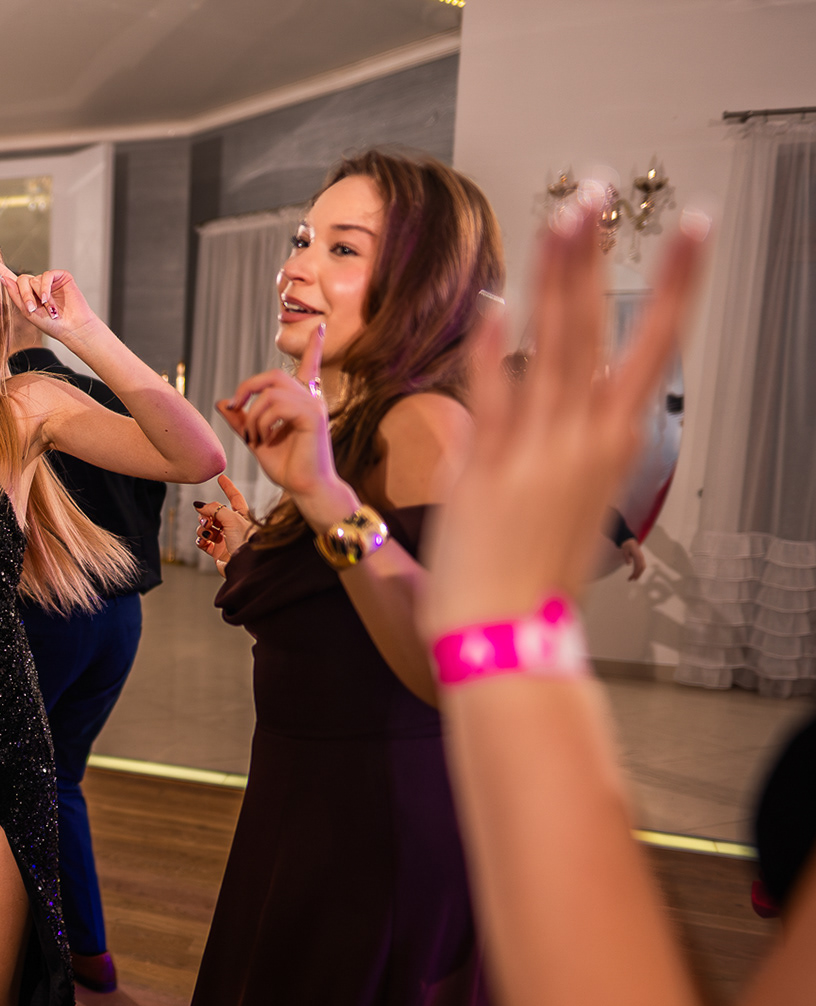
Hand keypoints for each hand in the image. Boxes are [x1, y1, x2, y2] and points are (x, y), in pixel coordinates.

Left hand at [0, 247, 98, 341]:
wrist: (71, 327)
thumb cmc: (50, 324)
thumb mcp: (28, 313)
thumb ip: (15, 296)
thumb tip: (3, 277)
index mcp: (24, 292)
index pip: (6, 275)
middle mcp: (35, 283)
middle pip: (21, 280)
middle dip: (24, 295)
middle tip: (32, 309)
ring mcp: (48, 279)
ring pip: (34, 279)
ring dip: (37, 295)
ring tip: (47, 309)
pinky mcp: (60, 276)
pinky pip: (47, 276)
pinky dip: (46, 288)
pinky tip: (49, 300)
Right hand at [195, 475, 254, 574]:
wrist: (245, 566)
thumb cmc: (246, 541)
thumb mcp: (232, 518)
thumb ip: (215, 508)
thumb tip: (199, 506)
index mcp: (242, 515)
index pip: (234, 497)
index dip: (228, 487)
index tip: (221, 477)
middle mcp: (233, 526)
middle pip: (214, 513)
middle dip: (207, 514)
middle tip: (206, 519)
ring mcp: (224, 538)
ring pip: (206, 526)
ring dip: (202, 527)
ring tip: (206, 532)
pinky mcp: (217, 550)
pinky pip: (203, 541)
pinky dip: (200, 540)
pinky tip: (203, 541)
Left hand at [216, 322, 345, 515]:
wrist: (305, 489)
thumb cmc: (286, 467)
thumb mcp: (257, 439)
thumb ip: (242, 420)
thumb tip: (222, 402)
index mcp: (302, 401)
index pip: (310, 366)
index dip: (315, 346)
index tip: (322, 328)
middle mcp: (311, 398)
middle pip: (274, 375)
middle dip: (247, 388)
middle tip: (234, 408)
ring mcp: (314, 405)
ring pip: (271, 392)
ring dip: (252, 415)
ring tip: (252, 438)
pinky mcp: (313, 416)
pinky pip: (277, 406)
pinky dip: (261, 422)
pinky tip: (263, 440)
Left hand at [421, 194, 706, 639]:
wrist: (507, 639)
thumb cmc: (527, 583)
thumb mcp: (546, 504)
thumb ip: (515, 446)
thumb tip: (488, 411)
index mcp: (610, 447)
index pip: (652, 347)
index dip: (674, 285)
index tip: (691, 231)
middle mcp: (583, 441)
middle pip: (596, 328)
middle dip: (595, 256)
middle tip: (597, 193)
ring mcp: (539, 451)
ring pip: (554, 343)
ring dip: (558, 274)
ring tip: (568, 214)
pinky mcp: (488, 468)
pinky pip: (490, 392)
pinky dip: (490, 346)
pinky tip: (495, 298)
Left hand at [621, 537, 646, 581]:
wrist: (630, 542)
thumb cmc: (626, 546)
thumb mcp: (624, 551)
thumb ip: (626, 557)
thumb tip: (629, 564)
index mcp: (637, 556)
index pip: (638, 566)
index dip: (635, 573)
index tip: (632, 577)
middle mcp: (641, 557)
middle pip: (641, 568)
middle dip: (638, 574)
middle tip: (632, 580)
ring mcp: (642, 558)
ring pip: (643, 567)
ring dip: (639, 573)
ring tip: (634, 578)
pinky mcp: (641, 558)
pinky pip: (642, 565)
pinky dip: (640, 570)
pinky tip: (636, 574)